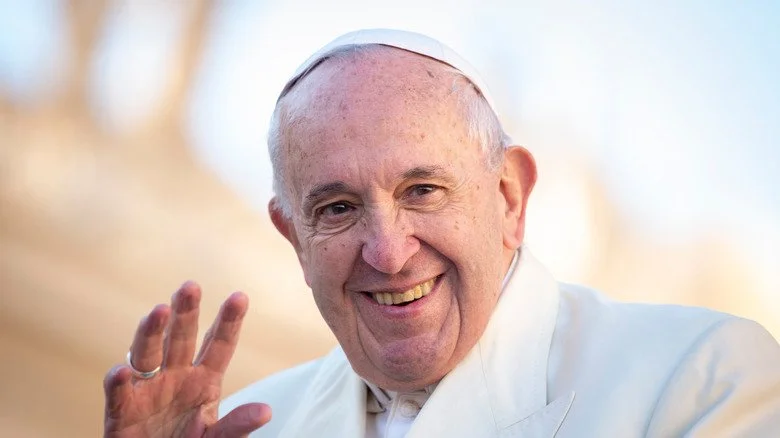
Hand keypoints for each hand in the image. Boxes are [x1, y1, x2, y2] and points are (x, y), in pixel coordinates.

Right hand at [103, 282, 270, 436]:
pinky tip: (122, 371)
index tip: (240, 297)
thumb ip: (237, 426)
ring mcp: (147, 391)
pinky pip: (119, 394)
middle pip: (180, 339)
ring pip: (147, 355)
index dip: (228, 321)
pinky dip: (118, 382)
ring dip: (151, 332)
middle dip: (186, 313)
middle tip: (191, 287)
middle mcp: (175, 377)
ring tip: (159, 311)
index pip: (218, 344)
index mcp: (204, 379)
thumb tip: (266, 412)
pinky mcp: (121, 412)